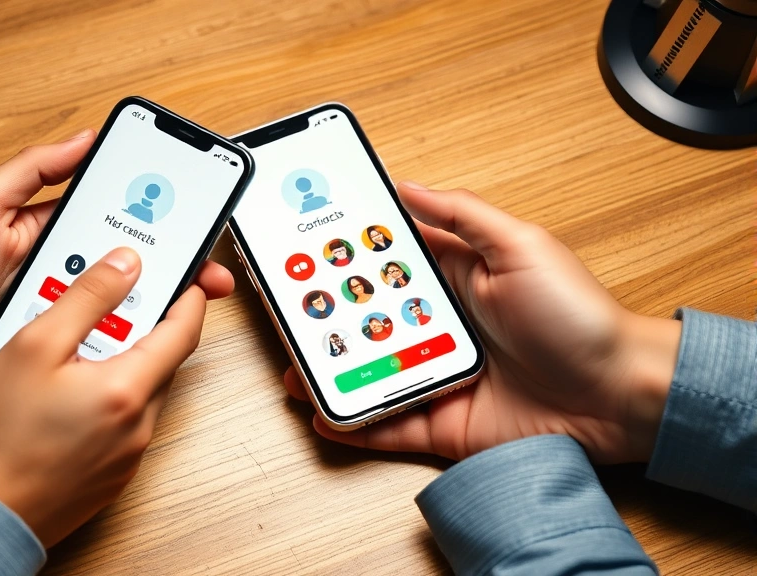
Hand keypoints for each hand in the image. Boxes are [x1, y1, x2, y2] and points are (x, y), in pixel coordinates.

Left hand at [0, 132, 233, 407]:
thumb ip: (29, 171)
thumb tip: (82, 139)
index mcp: (48, 229)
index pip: (112, 215)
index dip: (151, 212)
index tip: (186, 207)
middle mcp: (64, 271)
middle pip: (129, 263)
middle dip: (171, 262)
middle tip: (204, 264)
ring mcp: (64, 313)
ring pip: (122, 305)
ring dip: (153, 302)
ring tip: (185, 297)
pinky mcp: (59, 350)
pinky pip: (100, 343)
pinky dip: (126, 341)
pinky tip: (152, 337)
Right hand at [0, 247, 203, 546]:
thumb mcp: (35, 344)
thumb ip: (87, 297)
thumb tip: (125, 266)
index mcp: (127, 392)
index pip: (184, 332)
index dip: (188, 298)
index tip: (184, 278)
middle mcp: (137, 430)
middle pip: (161, 363)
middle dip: (144, 329)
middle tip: (109, 307)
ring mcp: (124, 460)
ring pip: (140, 395)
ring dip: (122, 366)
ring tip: (74, 351)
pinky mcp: (107, 480)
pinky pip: (121, 426)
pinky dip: (107, 400)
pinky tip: (65, 396)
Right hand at [284, 183, 680, 463]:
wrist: (621, 397)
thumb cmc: (579, 317)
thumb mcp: (521, 247)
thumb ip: (462, 215)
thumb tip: (407, 185)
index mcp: (455, 280)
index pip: (387, 267)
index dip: (347, 261)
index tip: (306, 254)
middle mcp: (440, 327)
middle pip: (369, 322)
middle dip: (326, 320)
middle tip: (287, 315)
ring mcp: (438, 376)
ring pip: (370, 373)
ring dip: (330, 372)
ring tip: (293, 367)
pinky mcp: (444, 423)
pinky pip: (388, 425)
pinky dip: (355, 423)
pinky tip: (325, 414)